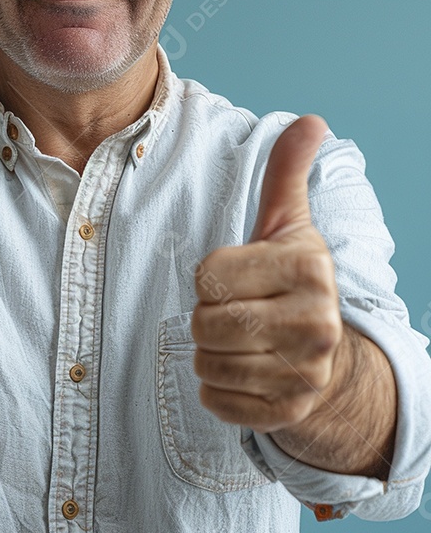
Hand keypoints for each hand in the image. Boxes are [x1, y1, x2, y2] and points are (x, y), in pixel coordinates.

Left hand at [192, 115, 342, 433]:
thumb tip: (311, 121)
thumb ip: (286, 173)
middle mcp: (315, 322)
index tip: (234, 279)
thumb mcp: (287, 224)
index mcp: (308, 268)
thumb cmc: (290, 281)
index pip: (209, 276)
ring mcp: (305, 372)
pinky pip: (217, 403)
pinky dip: (216, 391)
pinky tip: (240, 373)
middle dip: (205, 318)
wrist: (326, 356)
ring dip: (208, 354)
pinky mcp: (289, 411)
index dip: (209, 277)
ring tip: (238, 342)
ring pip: (208, 365)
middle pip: (205, 323)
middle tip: (233, 313)